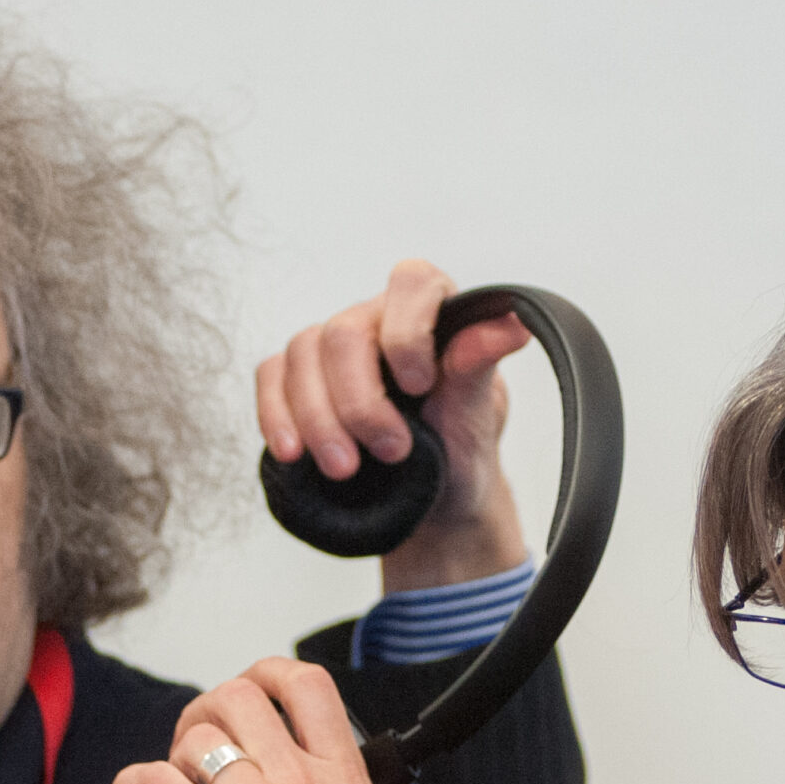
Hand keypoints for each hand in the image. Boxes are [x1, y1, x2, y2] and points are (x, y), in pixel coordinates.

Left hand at [108, 660, 422, 783]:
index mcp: (342, 774)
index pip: (306, 685)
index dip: (268, 674)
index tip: (250, 688)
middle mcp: (298, 777)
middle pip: (239, 696)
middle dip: (208, 709)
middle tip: (198, 742)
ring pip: (197, 736)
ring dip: (176, 755)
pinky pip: (155, 781)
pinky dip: (131, 782)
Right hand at [257, 259, 533, 592]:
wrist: (431, 501)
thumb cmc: (459, 449)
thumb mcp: (476, 415)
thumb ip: (478, 366)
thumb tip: (513, 324)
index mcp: (430, 312)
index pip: (412, 282)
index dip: (409, 332)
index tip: (420, 386)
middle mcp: (376, 320)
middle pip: (343, 333)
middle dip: (360, 401)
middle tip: (389, 452)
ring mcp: (330, 347)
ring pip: (301, 355)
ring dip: (318, 420)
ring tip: (344, 469)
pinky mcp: (296, 379)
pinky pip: (271, 378)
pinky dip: (276, 416)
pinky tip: (292, 453)